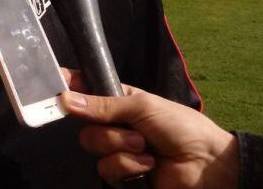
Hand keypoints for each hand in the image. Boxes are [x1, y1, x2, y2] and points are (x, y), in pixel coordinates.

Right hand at [60, 83, 238, 188]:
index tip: (56, 87)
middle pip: (84, 124)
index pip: (85, 90)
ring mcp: (117, 149)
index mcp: (117, 100)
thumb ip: (102, 104)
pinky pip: (106, 170)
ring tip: (146, 149)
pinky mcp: (122, 174)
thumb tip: (65, 99)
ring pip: (93, 147)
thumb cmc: (180, 126)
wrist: (206, 164)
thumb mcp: (141, 106)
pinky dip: (128, 167)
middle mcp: (113, 124)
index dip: (69, 89)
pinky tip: (147, 166)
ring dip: (121, 148)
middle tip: (134, 132)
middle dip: (108, 130)